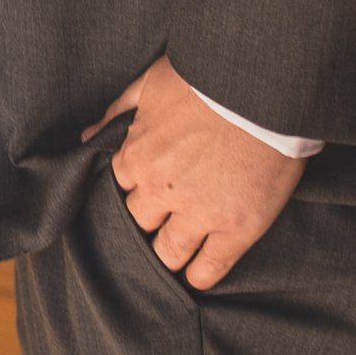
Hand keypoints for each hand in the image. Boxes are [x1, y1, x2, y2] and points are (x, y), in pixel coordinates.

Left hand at [90, 57, 303, 288]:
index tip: (145, 188)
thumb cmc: (208, 78)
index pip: (121, 186)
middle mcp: (162, 191)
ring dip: (168, 254)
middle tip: (161, 220)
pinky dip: (200, 275)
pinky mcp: (236, 230)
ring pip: (169, 252)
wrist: (265, 88)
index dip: (134, 186)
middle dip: (148, 220)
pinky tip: (197, 276)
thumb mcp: (152, 82)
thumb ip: (118, 111)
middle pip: (140, 221)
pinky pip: (211, 266)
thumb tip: (89, 134)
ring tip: (174, 255)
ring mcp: (200, 214)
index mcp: (137, 156)